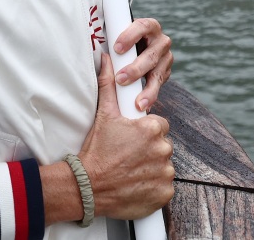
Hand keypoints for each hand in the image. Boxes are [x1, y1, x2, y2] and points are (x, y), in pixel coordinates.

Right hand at [78, 52, 173, 219]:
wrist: (88, 187)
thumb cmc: (96, 151)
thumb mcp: (104, 116)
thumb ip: (108, 84)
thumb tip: (106, 59)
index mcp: (152, 128)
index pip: (159, 126)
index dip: (145, 132)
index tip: (131, 140)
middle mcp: (163, 149)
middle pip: (162, 145)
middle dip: (149, 150)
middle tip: (128, 156)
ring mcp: (165, 173)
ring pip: (164, 165)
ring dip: (152, 167)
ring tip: (131, 170)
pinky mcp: (165, 193)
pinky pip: (165, 186)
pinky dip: (154, 186)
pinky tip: (137, 184)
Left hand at [112, 18, 171, 113]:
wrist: (133, 53)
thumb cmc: (121, 44)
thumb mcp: (117, 41)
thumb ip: (111, 44)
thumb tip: (104, 57)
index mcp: (149, 27)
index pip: (142, 27)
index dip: (130, 37)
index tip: (116, 49)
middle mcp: (161, 41)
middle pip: (151, 54)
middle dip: (136, 68)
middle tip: (120, 79)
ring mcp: (165, 57)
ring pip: (157, 72)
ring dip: (147, 88)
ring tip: (137, 102)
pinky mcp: (166, 72)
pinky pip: (159, 85)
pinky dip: (150, 96)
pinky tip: (143, 106)